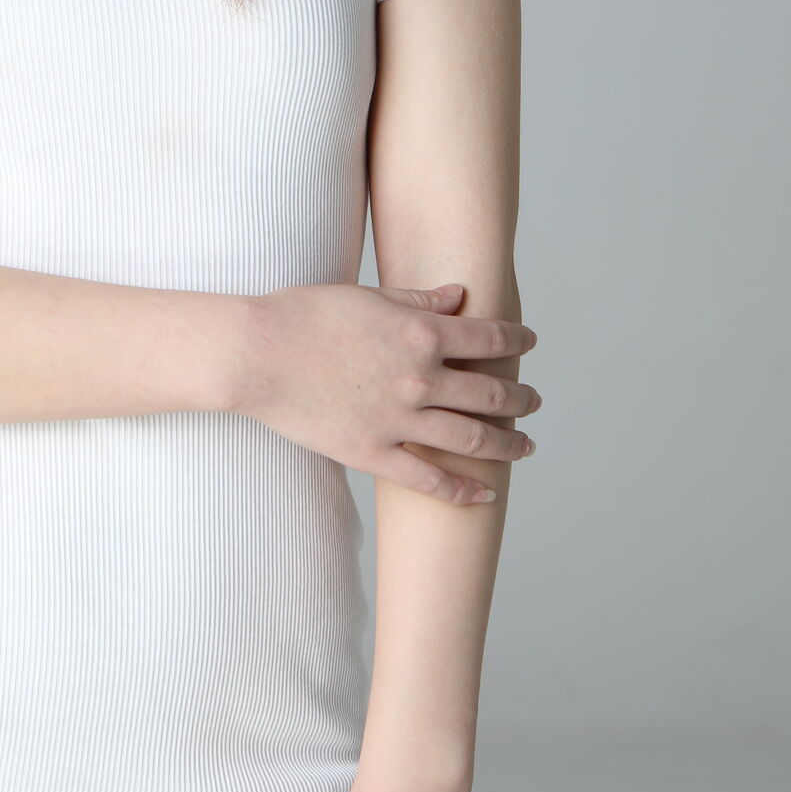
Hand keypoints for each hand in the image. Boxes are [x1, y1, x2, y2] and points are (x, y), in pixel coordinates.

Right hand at [239, 280, 539, 502]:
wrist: (256, 354)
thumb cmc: (303, 315)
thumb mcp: (366, 297)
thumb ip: (417, 300)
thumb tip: (459, 297)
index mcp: (421, 333)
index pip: (489, 336)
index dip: (516, 338)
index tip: (530, 341)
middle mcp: (420, 378)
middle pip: (490, 393)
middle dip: (521, 398)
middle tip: (534, 400)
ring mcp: (398, 420)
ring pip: (472, 439)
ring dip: (508, 444)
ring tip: (525, 446)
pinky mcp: (373, 453)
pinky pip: (428, 480)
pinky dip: (462, 491)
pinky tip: (484, 494)